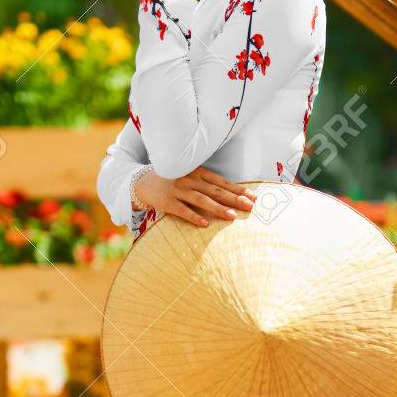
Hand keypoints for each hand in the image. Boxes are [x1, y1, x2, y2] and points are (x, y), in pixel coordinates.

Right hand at [133, 166, 255, 226]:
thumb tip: (232, 194)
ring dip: (218, 208)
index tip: (254, 197)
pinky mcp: (166, 202)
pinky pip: (182, 210)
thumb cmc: (172, 180)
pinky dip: (194, 217)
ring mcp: (177, 190)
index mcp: (197, 172)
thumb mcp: (190, 176)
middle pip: (215, 190)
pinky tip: (205, 224)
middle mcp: (189, 179)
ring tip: (232, 216)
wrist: (142, 181)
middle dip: (234, 199)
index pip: (222, 182)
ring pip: (201, 200)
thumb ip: (207, 183)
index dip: (238, 190)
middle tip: (250, 207)